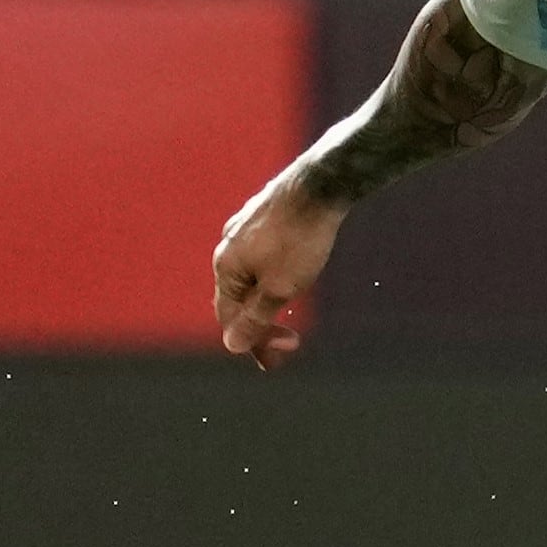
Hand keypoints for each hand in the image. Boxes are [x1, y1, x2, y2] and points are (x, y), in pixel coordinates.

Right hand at [213, 164, 346, 369]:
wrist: (321, 185)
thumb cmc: (300, 239)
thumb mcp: (280, 288)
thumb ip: (256, 318)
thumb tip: (232, 345)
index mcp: (225, 267)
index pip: (229, 318)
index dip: (252, 343)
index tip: (275, 362)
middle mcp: (228, 247)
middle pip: (237, 298)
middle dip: (261, 325)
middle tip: (289, 344)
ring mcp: (243, 229)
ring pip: (250, 275)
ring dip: (267, 301)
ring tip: (288, 315)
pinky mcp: (263, 217)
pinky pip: (261, 257)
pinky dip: (272, 277)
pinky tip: (289, 278)